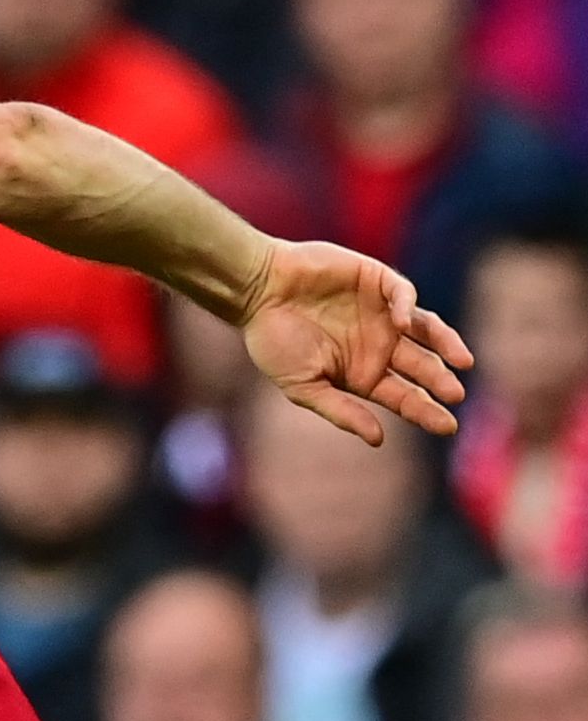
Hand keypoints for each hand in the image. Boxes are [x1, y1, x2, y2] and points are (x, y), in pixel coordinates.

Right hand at [238, 240, 472, 444]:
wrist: (258, 290)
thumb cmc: (273, 340)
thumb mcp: (303, 386)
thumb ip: (341, 410)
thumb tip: (378, 439)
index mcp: (362, 374)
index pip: (405, 397)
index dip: (427, 412)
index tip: (448, 426)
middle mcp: (378, 345)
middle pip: (422, 367)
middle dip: (440, 381)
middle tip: (455, 395)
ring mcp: (382, 313)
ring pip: (427, 330)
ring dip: (446, 345)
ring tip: (462, 362)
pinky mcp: (378, 281)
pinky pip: (404, 295)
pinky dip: (408, 308)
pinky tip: (402, 324)